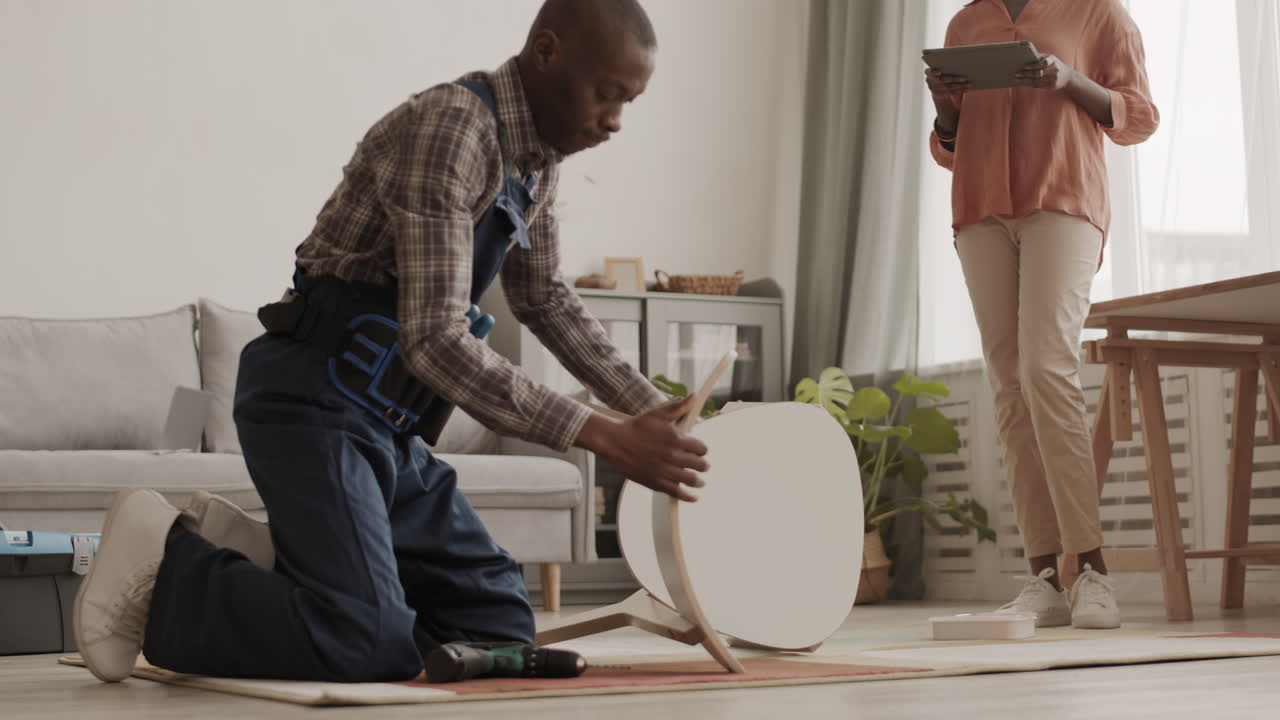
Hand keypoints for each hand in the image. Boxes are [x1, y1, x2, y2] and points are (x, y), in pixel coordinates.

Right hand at [574, 397, 708, 501]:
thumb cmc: (636, 426)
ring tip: (700, 482)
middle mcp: (673, 456)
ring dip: (698, 481)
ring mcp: (664, 471)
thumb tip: (694, 396)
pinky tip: (693, 497)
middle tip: (703, 467)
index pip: (701, 449)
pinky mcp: (655, 482)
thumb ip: (679, 406)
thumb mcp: (658, 413)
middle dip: (703, 466)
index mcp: (676, 439)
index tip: (700, 452)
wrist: (614, 441)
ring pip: (690, 480)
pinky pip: (676, 492)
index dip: (702, 450)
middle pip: (699, 465)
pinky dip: (688, 496)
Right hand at [925, 68, 970, 98]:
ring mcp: (933, 90)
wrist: (936, 86)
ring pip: (948, 88)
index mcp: (928, 72)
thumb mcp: (940, 67)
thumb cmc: (941, 72)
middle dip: (954, 79)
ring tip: (969, 84)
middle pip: (942, 80)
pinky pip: (950, 93)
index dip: (934, 73)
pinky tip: (967, 89)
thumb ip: (945, 65)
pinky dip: (959, 91)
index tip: (940, 72)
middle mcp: (929, 81)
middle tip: (964, 78)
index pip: (929, 72)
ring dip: (959, 86)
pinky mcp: (939, 96)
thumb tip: (961, 61)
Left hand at [1017, 54, 1073, 90]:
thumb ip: (1040, 58)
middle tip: (1016, 74)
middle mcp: (1054, 69)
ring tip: (1017, 79)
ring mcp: (1054, 78)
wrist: (1068, 77)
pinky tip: (1023, 83)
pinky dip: (1030, 84)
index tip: (1025, 67)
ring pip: (1037, 81)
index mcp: (1053, 60)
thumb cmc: (1055, 65)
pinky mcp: (1052, 86)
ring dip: (1026, 81)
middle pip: (1038, 73)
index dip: (1034, 66)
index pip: (1043, 63)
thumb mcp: (1051, 59)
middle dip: (1026, 74)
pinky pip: (1039, 85)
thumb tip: (1025, 58)